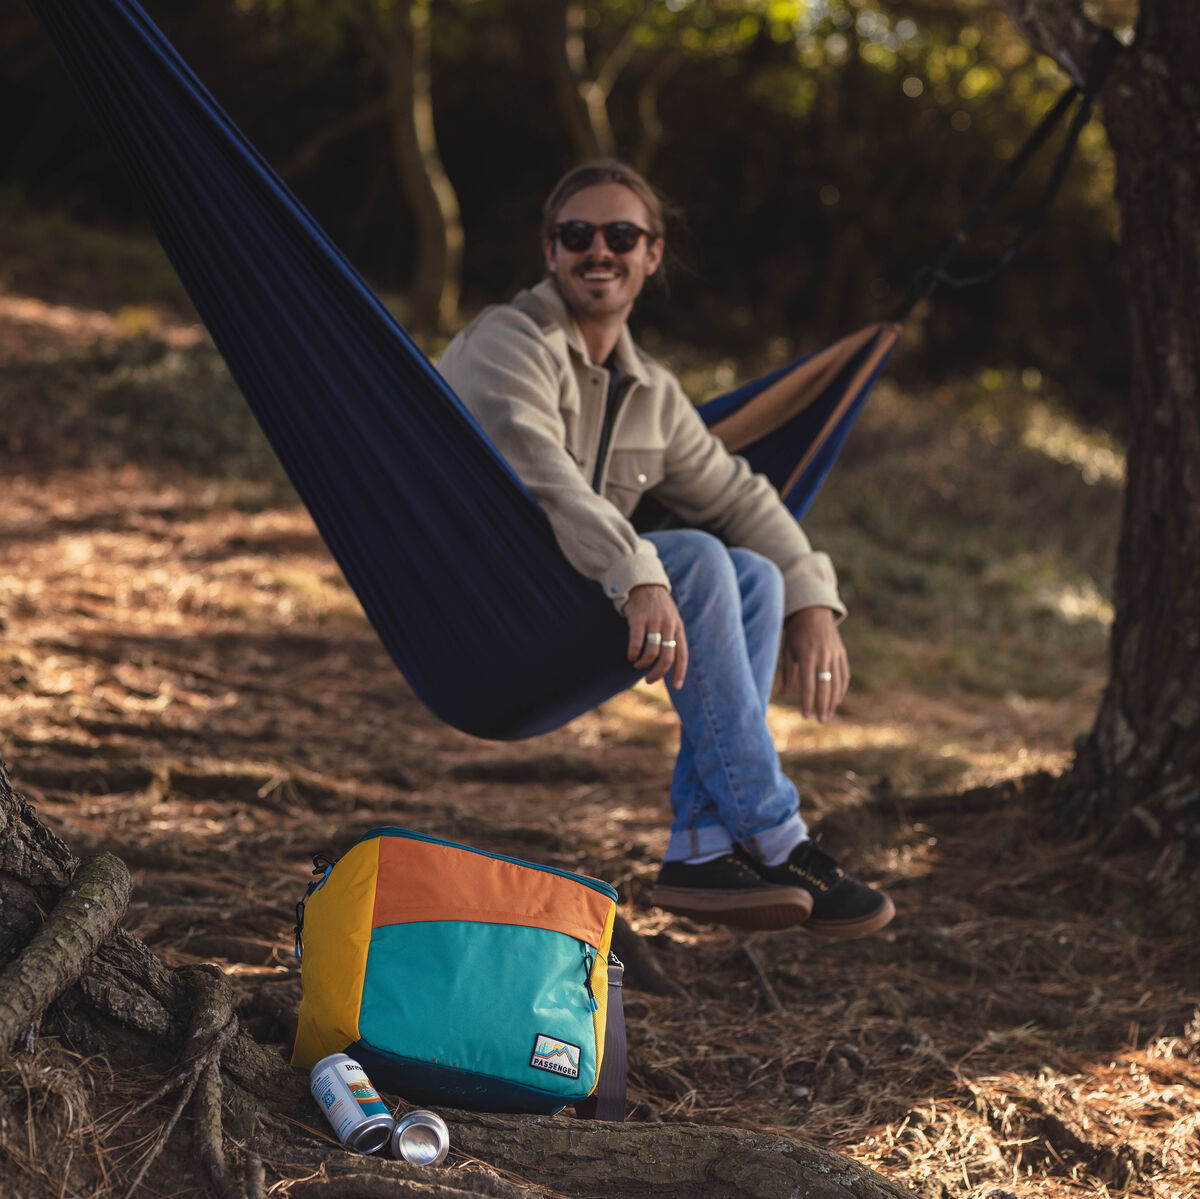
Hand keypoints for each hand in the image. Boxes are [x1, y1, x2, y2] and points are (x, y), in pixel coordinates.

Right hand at [621, 584, 687, 687]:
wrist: (643, 582)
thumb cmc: (656, 606)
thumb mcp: (670, 619)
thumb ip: (671, 637)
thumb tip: (667, 662)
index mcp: (678, 627)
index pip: (682, 655)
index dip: (680, 672)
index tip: (677, 686)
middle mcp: (668, 625)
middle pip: (667, 657)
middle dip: (658, 673)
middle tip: (649, 680)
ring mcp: (654, 621)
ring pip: (652, 652)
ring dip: (644, 664)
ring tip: (637, 665)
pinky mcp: (639, 618)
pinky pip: (636, 642)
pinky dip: (633, 653)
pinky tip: (630, 656)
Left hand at [782, 607, 848, 721]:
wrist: (813, 612)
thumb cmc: (796, 633)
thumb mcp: (787, 650)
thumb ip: (787, 672)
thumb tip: (784, 693)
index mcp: (807, 656)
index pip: (808, 685)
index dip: (807, 702)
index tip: (805, 715)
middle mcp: (823, 656)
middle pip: (825, 686)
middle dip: (823, 705)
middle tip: (820, 720)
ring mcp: (834, 655)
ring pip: (837, 682)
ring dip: (833, 701)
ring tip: (828, 714)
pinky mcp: (842, 654)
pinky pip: (844, 675)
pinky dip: (841, 689)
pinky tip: (836, 700)